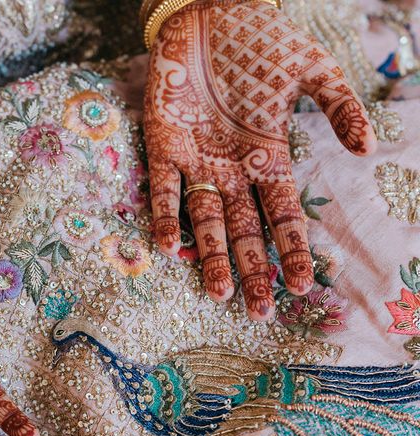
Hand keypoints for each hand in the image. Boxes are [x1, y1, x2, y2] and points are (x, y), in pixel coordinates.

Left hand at [144, 0, 376, 319]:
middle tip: (259, 311)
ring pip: (206, 221)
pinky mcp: (164, 147)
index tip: (301, 286)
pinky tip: (170, 246)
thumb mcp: (311, 70)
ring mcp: (197, 163)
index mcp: (268, 159)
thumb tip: (367, 148)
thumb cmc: (261, 43)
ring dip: (211, 257)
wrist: (210, 13)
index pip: (284, 217)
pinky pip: (164, 189)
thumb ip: (339, 106)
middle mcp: (233, 171)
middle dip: (253, 271)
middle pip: (245, 232)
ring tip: (218, 293)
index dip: (292, 251)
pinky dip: (166, 216)